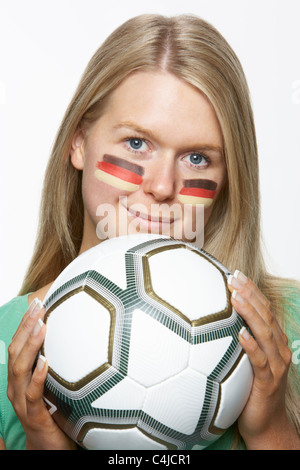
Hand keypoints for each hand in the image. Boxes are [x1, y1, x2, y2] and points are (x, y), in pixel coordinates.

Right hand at [7, 298, 75, 449]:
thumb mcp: (56, 384)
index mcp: (21, 377)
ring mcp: (22, 401)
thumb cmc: (54, 412)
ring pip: (19, 369)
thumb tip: (83, 339)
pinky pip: (32, 394)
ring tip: (41, 326)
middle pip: (15, 351)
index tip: (38, 302)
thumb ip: (62, 364)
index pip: (18, 344)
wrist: (48, 448)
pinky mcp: (33, 416)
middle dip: (26, 327)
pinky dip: (37, 377)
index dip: (26, 323)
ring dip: (30, 345)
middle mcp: (17, 386)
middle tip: (39, 306)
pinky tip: (46, 362)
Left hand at [227, 271, 298, 449]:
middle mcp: (277, 349)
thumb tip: (208, 324)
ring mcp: (275, 365)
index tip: (235, 274)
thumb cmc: (252, 391)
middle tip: (233, 277)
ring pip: (265, 332)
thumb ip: (235, 342)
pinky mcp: (268, 382)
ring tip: (235, 298)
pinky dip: (251, 345)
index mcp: (272, 341)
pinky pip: (260, 360)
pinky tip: (240, 334)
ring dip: (250, 313)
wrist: (266, 424)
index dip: (251, 290)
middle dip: (250, 294)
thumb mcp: (244, 362)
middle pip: (265, 315)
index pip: (264, 309)